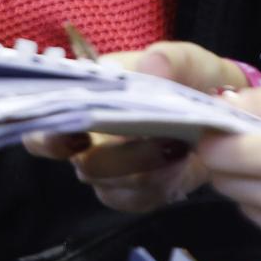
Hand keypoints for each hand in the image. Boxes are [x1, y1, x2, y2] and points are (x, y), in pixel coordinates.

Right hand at [23, 41, 243, 212]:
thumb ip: (170, 59)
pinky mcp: (132, 194)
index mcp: (84, 100)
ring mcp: (108, 172)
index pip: (43, 127)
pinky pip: (135, 201)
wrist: (217, 111)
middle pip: (84, 164)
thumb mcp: (186, 59)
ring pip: (111, 186)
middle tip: (157, 135)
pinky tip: (180, 167)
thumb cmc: (187, 78)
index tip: (78, 135)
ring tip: (180, 148)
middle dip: (122, 155)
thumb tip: (151, 66)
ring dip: (146, 169)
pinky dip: (159, 186)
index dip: (49, 137)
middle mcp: (86, 141)